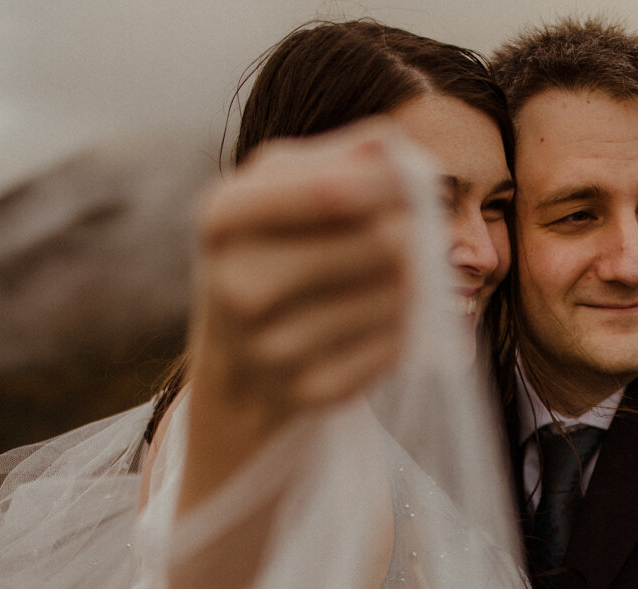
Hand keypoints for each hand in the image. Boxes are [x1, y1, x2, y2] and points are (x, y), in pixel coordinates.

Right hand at [181, 123, 414, 506]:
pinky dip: (402, 327)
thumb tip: (390, 146)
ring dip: (412, 279)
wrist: (233, 366)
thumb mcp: (276, 192)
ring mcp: (270, 347)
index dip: (392, 184)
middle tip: (414, 231)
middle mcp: (238, 285)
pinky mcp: (307, 393)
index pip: (335, 191)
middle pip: (381, 243)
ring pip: (397, 295)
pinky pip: (394, 346)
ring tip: (395, 274)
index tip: (410, 183)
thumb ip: (336, 159)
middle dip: (411, 231)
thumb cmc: (266, 253)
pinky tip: (381, 319)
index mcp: (224, 218)